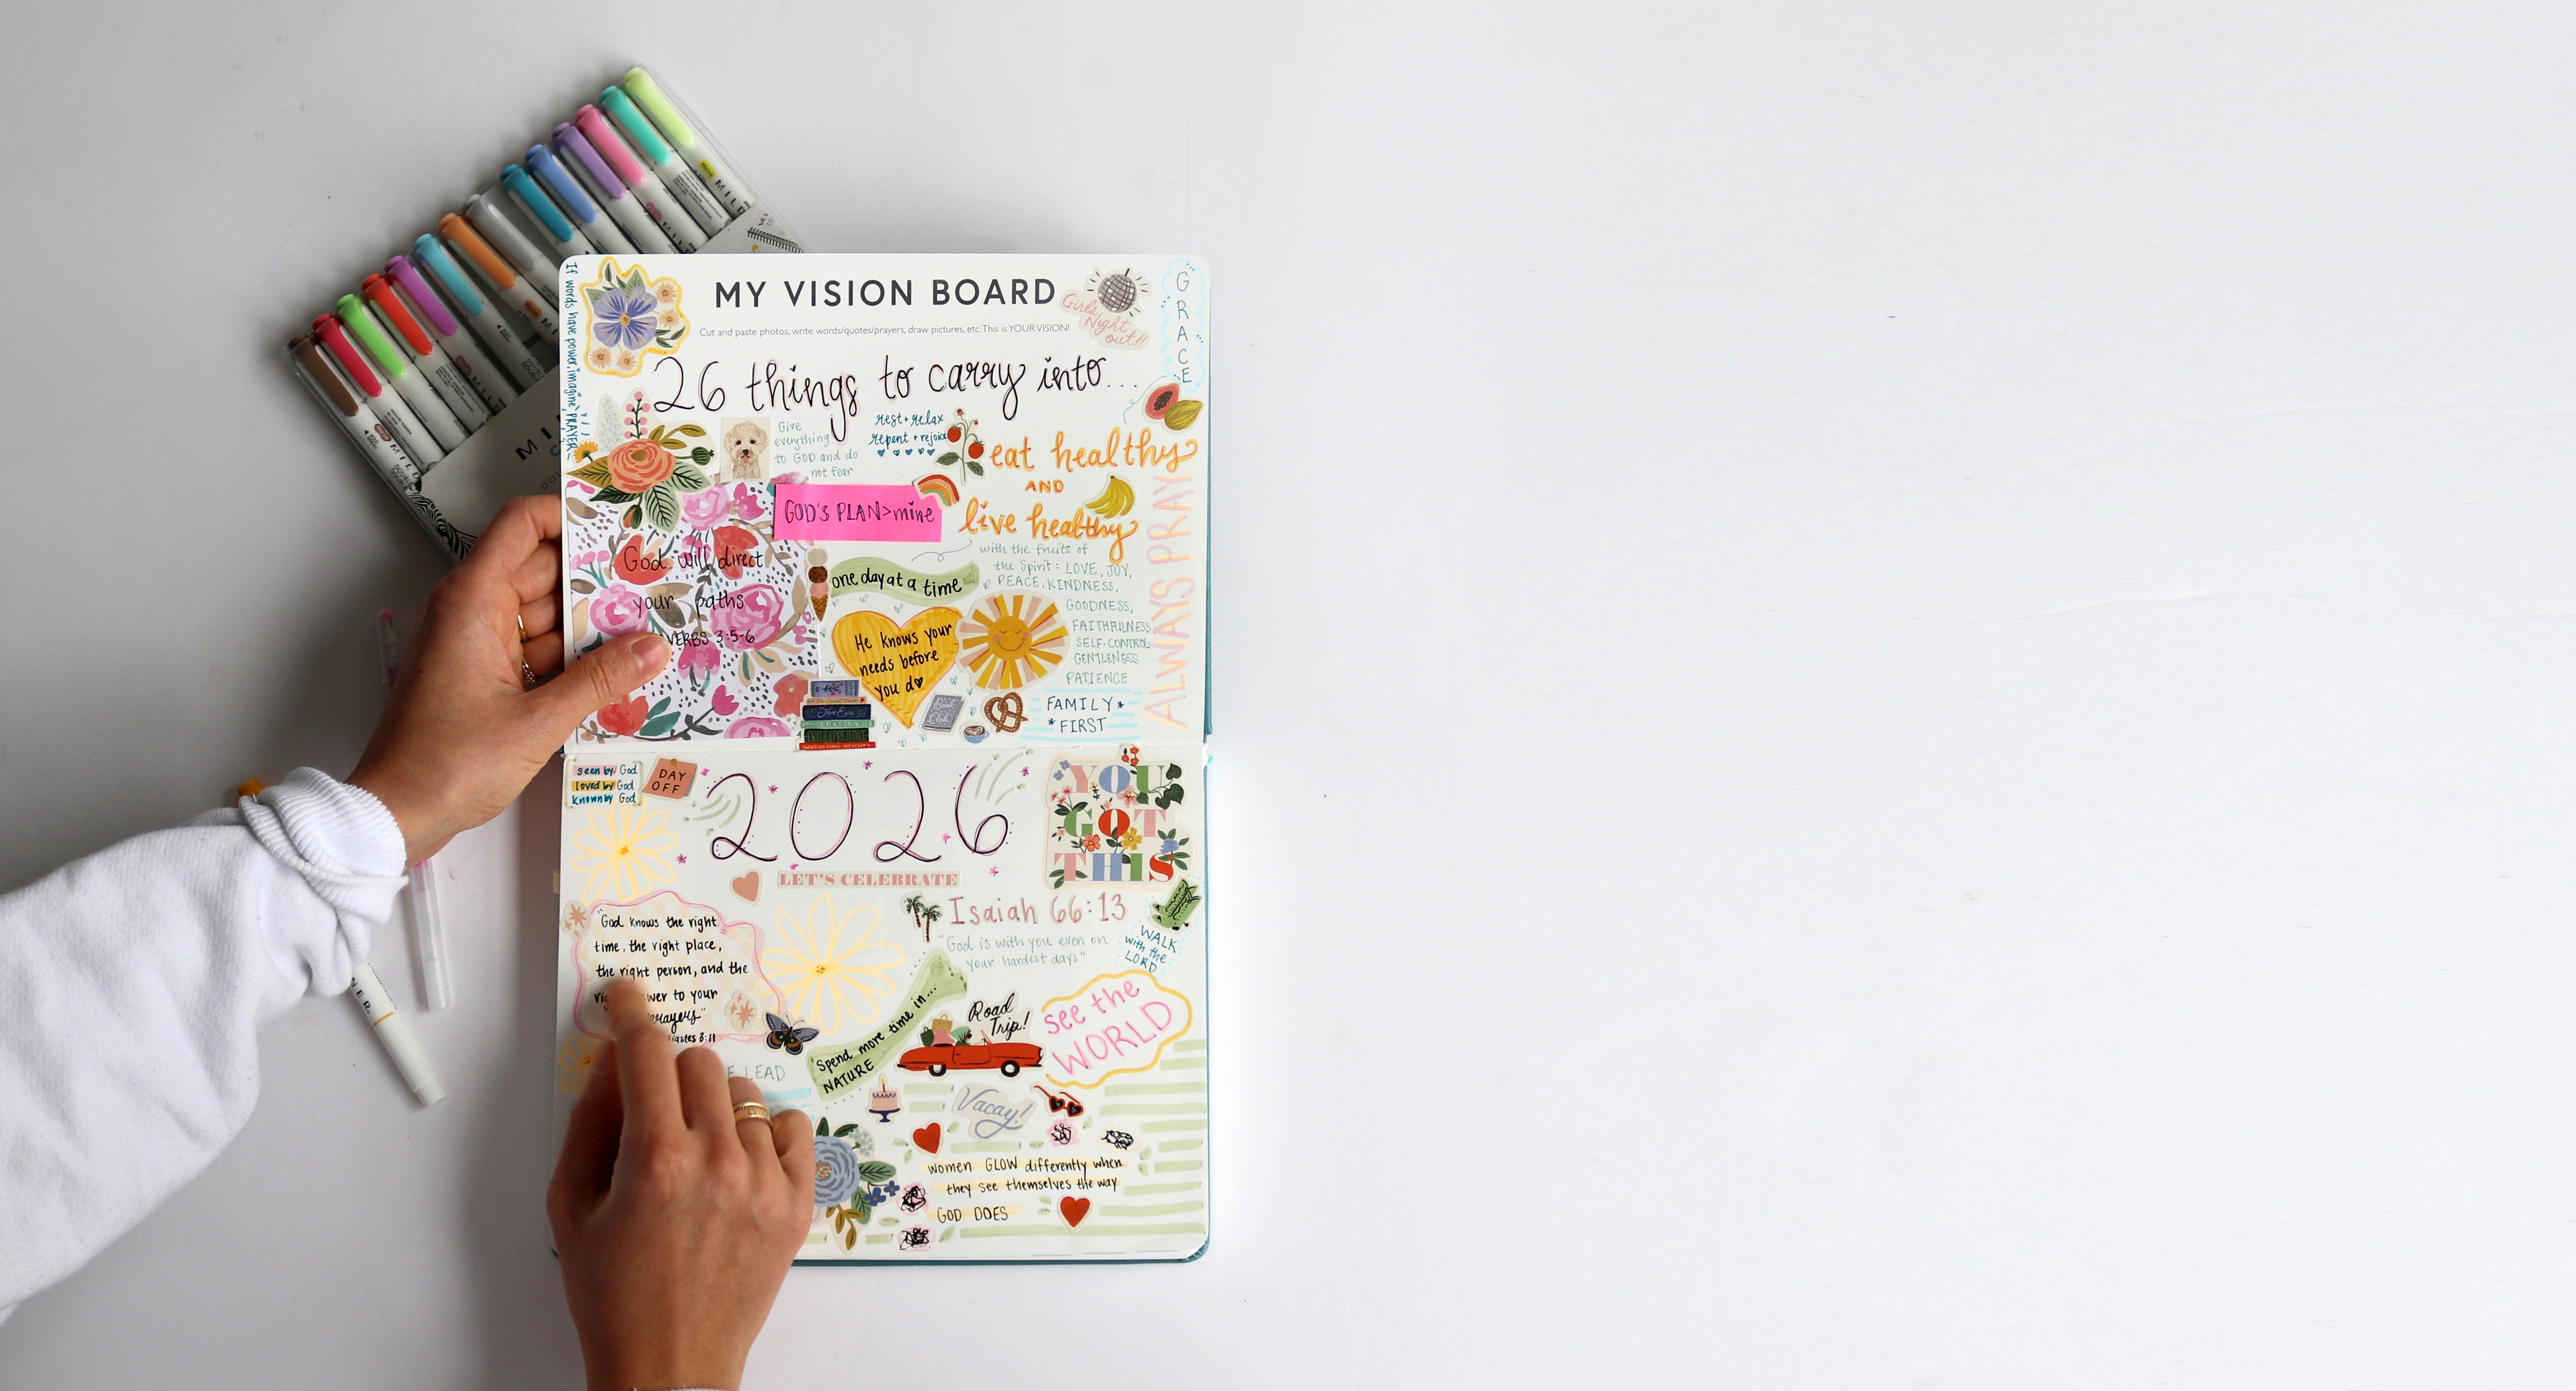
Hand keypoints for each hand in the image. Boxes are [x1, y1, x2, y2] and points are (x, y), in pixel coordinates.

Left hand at [350, 495, 669, 862]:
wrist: (396, 813)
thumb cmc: (448, 764)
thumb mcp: (537, 722)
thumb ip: (600, 681)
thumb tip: (653, 647)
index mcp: (473, 601)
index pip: (523, 525)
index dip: (571, 516)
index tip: (623, 529)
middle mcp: (473, 611)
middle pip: (545, 571)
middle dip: (598, 582)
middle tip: (660, 589)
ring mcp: (478, 643)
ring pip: (547, 615)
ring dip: (592, 629)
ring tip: (651, 637)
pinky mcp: (484, 674)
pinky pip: (537, 651)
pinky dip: (571, 661)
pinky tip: (616, 676)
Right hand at [549, 978, 814, 1390]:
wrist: (667, 1363)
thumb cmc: (613, 1295)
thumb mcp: (572, 1206)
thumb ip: (590, 1123)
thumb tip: (610, 1062)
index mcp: (655, 1161)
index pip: (647, 1053)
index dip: (632, 1015)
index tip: (628, 998)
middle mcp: (716, 1163)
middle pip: (699, 1063)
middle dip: (668, 1074)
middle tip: (652, 1110)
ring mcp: (763, 1183)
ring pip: (744, 1093)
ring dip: (713, 1107)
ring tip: (691, 1156)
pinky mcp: (797, 1205)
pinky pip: (791, 1128)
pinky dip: (764, 1132)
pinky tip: (737, 1160)